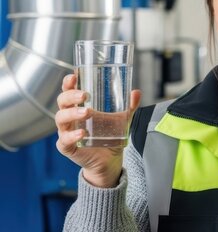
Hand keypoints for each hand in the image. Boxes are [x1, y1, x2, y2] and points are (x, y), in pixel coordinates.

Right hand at [55, 73, 140, 187]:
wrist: (108, 161)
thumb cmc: (109, 136)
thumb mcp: (121, 120)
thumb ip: (128, 107)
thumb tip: (136, 92)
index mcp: (79, 107)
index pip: (69, 92)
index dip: (68, 83)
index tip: (73, 76)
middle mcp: (70, 118)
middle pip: (62, 102)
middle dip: (70, 96)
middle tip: (84, 95)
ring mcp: (67, 132)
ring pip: (61, 119)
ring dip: (72, 113)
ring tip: (87, 112)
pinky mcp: (68, 147)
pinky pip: (65, 140)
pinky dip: (72, 136)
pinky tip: (82, 133)